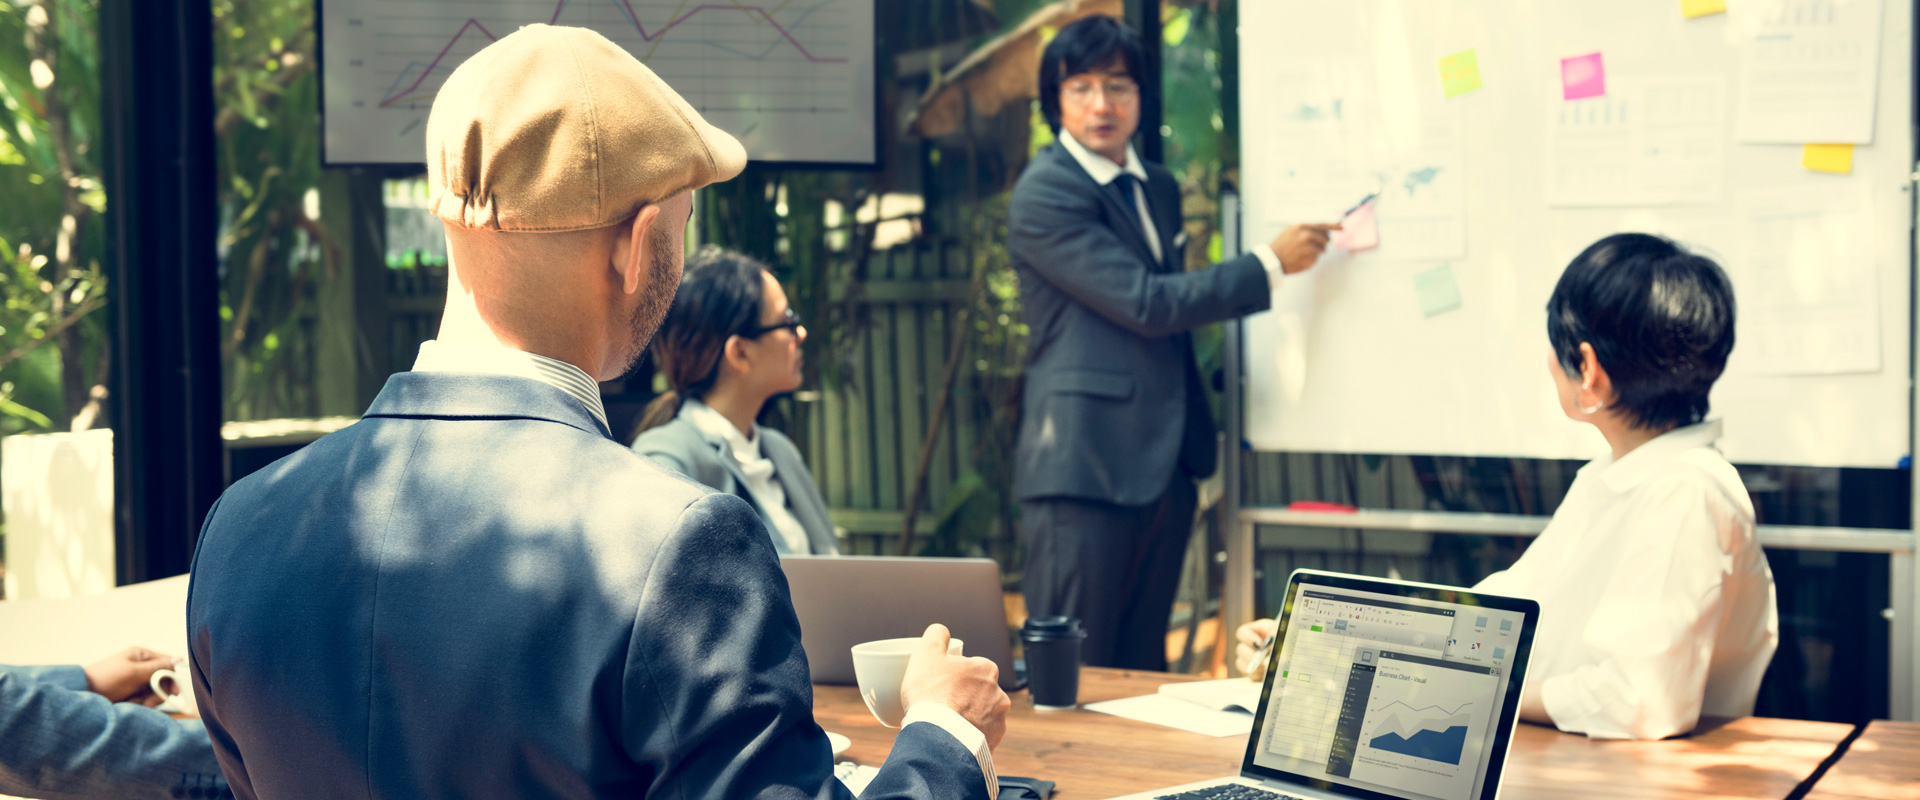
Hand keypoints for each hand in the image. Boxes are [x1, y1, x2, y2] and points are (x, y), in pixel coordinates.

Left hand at [83, 646, 175, 703]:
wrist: (83, 695)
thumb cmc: (107, 679)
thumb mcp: (133, 672)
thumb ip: (157, 667)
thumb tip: (181, 659)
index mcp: (142, 656)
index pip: (168, 663)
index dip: (173, 677)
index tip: (174, 692)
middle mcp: (142, 667)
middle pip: (164, 680)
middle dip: (158, 692)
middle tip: (149, 703)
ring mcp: (137, 681)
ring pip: (155, 692)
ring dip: (148, 700)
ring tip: (135, 704)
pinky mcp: (132, 694)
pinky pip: (145, 700)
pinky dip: (140, 704)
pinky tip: (129, 705)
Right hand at [899, 623, 1011, 748]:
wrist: (939, 739)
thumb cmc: (932, 695)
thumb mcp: (926, 654)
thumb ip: (935, 636)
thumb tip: (940, 631)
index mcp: (987, 669)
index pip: (969, 668)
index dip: (952, 675)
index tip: (938, 684)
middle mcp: (999, 694)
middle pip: (975, 692)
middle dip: (961, 697)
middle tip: (938, 705)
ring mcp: (998, 720)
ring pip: (979, 715)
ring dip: (965, 718)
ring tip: (943, 726)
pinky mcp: (993, 742)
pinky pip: (979, 737)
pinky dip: (967, 737)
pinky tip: (951, 739)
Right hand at [1235, 619, 1277, 679]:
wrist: (1287, 648)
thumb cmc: (1281, 636)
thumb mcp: (1279, 631)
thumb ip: (1275, 633)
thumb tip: (1270, 645)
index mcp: (1252, 631)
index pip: (1242, 632)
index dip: (1248, 638)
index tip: (1260, 645)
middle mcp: (1247, 645)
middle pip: (1240, 649)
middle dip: (1253, 655)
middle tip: (1264, 659)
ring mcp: (1247, 659)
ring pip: (1241, 663)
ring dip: (1255, 666)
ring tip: (1267, 667)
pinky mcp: (1252, 672)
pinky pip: (1249, 675)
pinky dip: (1258, 675)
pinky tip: (1267, 673)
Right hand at [1268, 223, 1341, 274]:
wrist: (1271, 260)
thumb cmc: (1281, 245)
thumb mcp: (1291, 230)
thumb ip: (1307, 228)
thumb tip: (1325, 229)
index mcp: (1302, 227)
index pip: (1323, 225)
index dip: (1335, 226)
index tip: (1343, 228)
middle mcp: (1306, 236)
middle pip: (1325, 239)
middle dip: (1322, 243)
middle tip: (1311, 247)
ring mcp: (1308, 248)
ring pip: (1322, 250)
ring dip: (1316, 252)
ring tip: (1302, 253)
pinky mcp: (1309, 260)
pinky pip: (1316, 260)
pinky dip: (1311, 260)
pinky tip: (1300, 259)